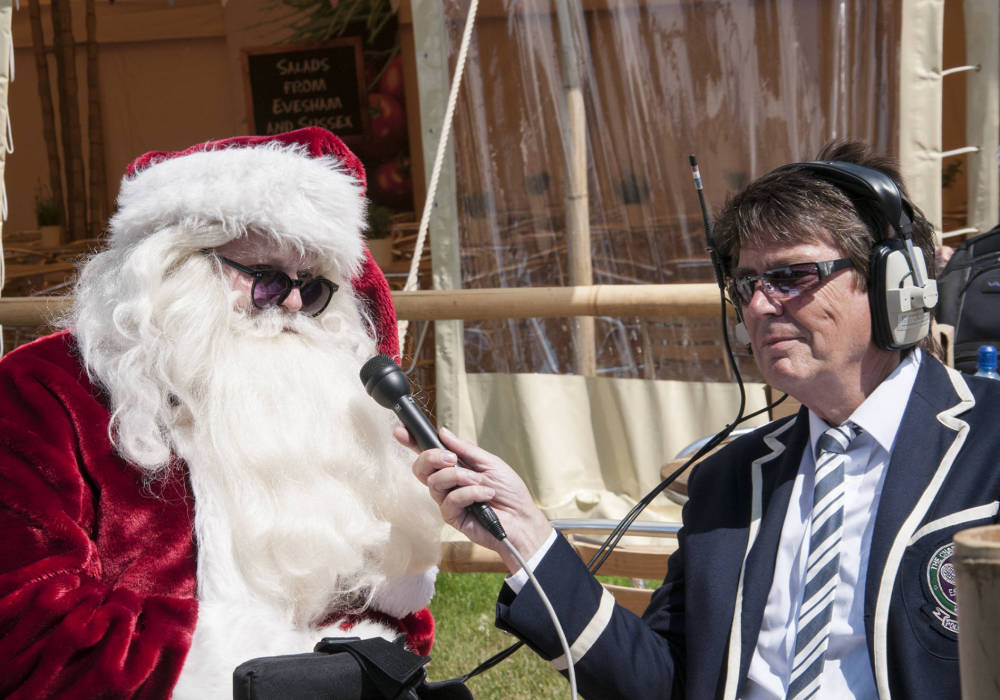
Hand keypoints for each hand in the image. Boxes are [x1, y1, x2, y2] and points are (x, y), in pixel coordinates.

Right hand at [396, 425, 552, 572]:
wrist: (522, 519)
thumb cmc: (509, 492)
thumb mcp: (490, 463)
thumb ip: (465, 449)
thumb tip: (443, 432)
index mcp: (454, 467)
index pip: (428, 453)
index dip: (411, 442)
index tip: (400, 430)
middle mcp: (447, 484)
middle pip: (420, 468)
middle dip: (432, 457)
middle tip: (451, 458)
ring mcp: (447, 501)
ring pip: (434, 482)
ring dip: (458, 476)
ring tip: (479, 481)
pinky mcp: (452, 517)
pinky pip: (450, 500)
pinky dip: (469, 493)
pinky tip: (485, 495)